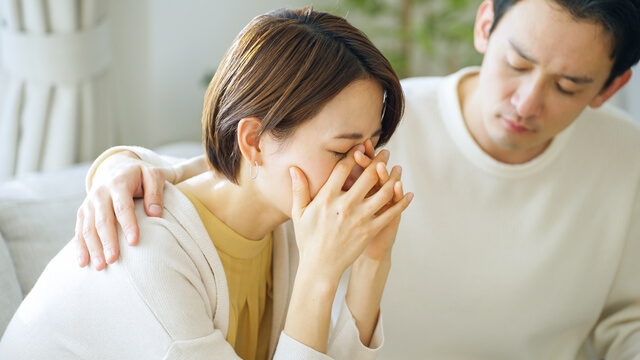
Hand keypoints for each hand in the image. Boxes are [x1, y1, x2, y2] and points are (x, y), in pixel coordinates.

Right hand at [75, 151, 167, 269]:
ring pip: (88, 227)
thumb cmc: (140, 175)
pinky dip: (80, 247)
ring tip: (100, 267)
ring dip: (93, 248)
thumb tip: (155, 213)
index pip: (123, 207)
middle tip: (114, 260)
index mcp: (118, 183)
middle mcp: (100, 193)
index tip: (134, 241)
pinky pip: (79, 230)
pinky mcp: (83, 211)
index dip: (128, 224)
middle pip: (102, 220)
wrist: (116, 166)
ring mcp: (89, 203)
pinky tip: (83, 263)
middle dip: (107, 241)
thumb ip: (155, 193)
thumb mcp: (152, 175)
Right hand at [289, 144, 411, 281]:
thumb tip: (294, 168)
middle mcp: (345, 205)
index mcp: (326, 198)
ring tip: (398, 169)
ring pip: (383, 192)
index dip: (354, 154)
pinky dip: (401, 202)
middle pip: (367, 176)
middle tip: (386, 153)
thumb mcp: (299, 213)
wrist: (320, 266)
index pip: (343, 168)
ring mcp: (360, 218)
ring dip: (393, 178)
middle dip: (378, 161)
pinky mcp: (370, 230)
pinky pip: (390, 213)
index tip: (361, 146)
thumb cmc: (308, 239)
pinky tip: (408, 194)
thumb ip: (299, 189)